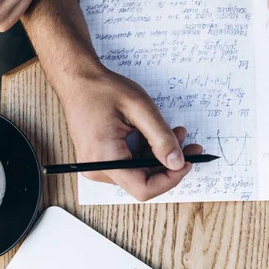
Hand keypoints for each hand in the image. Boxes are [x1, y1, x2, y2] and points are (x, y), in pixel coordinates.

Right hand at [61, 65, 202, 201]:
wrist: (77, 80)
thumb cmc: (102, 89)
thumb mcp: (140, 109)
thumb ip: (161, 138)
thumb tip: (178, 163)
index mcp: (104, 158)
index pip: (143, 188)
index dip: (170, 180)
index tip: (187, 163)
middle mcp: (98, 169)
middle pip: (144, 182)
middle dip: (170, 166)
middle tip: (191, 147)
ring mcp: (98, 166)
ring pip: (140, 174)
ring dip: (161, 157)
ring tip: (178, 134)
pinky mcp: (101, 160)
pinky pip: (131, 166)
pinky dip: (149, 154)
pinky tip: (160, 136)